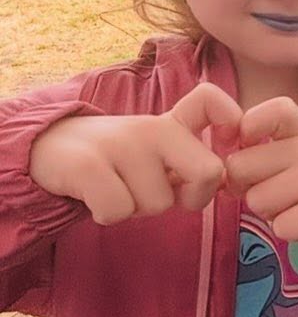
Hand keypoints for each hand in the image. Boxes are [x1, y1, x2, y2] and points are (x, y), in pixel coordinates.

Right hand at [28, 83, 242, 224]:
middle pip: (208, 173)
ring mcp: (121, 143)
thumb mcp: (158, 153)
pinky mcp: (88, 164)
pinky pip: (118, 211)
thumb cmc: (117, 162)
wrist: (46, 150)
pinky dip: (108, 215)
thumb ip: (192, 162)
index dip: (233, 124)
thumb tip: (223, 181)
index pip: (212, 101)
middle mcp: (152, 128)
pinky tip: (95, 196)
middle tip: (160, 194)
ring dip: (138, 209)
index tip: (222, 146)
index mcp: (173, 124)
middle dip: (191, 199)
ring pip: (158, 205)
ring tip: (117, 188)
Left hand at [225, 97, 297, 244]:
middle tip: (278, 194)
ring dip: (271, 214)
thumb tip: (223, 178)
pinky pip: (280, 227)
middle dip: (249, 188)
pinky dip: (290, 232)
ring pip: (256, 202)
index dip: (247, 127)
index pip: (268, 111)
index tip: (251, 145)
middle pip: (239, 169)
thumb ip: (268, 156)